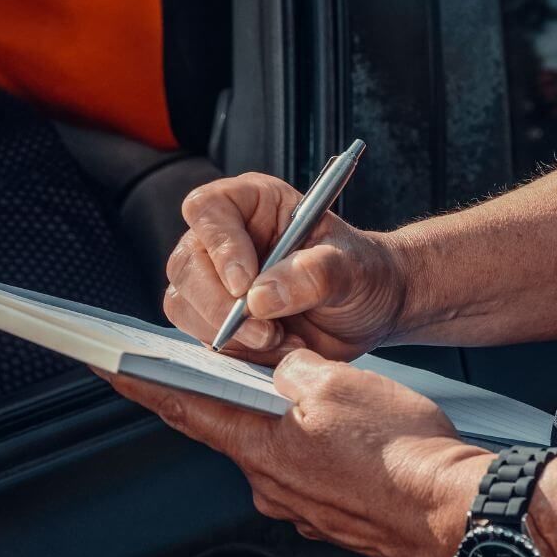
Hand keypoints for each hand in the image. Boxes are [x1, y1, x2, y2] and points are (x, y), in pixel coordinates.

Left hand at [96, 350, 492, 556]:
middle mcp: (271, 481)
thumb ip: (294, 370)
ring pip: (273, 446)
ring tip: (318, 393)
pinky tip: (344, 430)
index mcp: (261, 446)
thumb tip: (281, 369)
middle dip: (227, 393)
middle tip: (231, 363)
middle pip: (229, 425)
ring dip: (279, 418)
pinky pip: (306, 467)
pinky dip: (310, 443)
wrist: (455, 508)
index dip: (141, 384)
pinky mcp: (329, 511)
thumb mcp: (339, 383)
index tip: (107, 366)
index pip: (183, 407)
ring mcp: (299, 502)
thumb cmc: (404, 453)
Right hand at [166, 173, 407, 362]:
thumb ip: (314, 274)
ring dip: (231, 335)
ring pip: (185, 305)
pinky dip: (239, 353)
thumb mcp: (352, 267)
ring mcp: (215, 279)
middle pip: (186, 265)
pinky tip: (280, 350)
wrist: (371, 309)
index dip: (219, 246)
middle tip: (268, 331)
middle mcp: (225, 237)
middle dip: (221, 307)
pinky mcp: (217, 318)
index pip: (207, 209)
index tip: (246, 284)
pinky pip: (203, 338)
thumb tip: (260, 295)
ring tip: (283, 340)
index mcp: (253, 202)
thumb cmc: (363, 272)